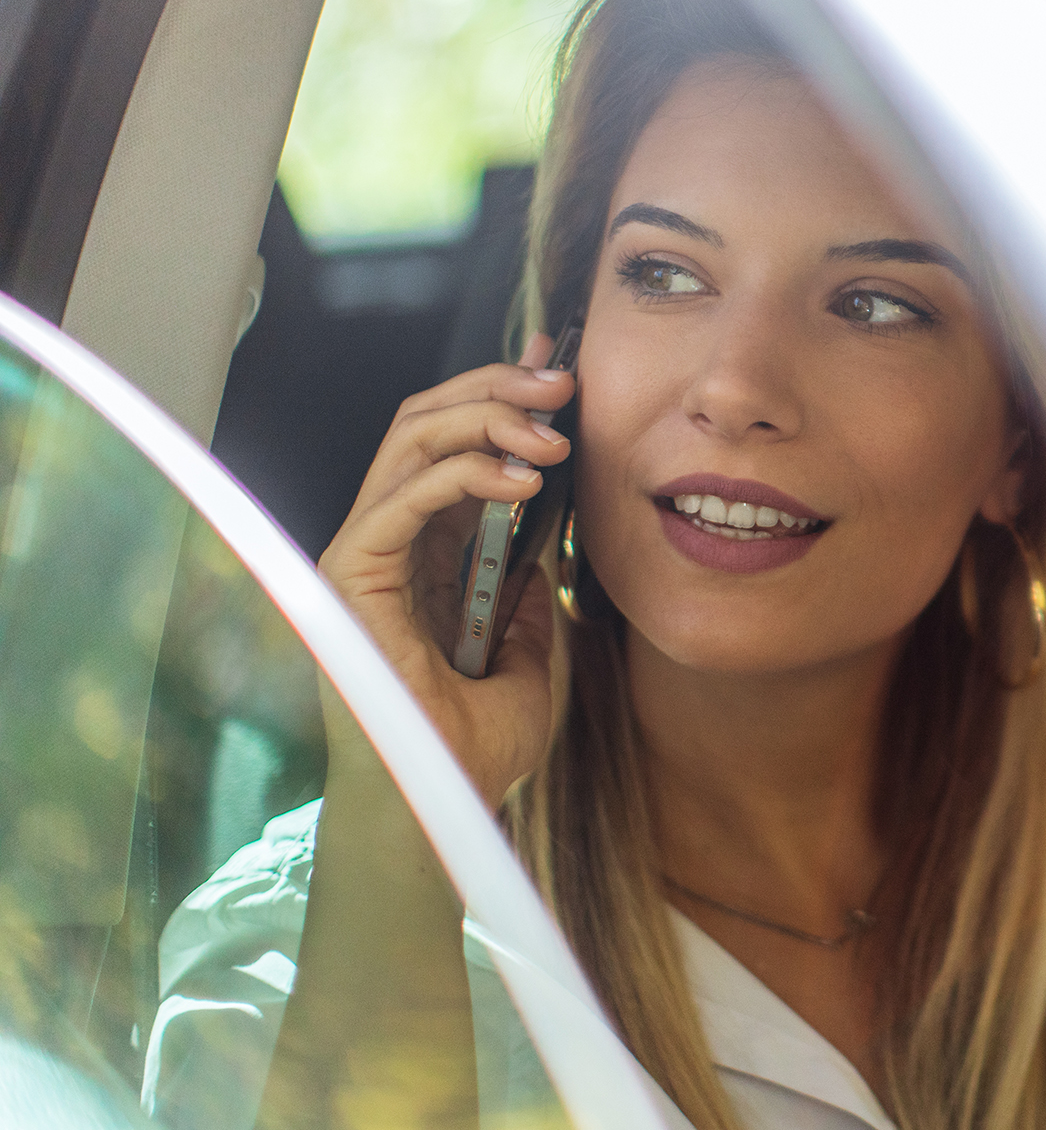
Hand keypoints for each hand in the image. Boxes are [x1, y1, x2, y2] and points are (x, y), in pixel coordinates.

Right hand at [319, 333, 574, 800]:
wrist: (446, 807)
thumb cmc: (479, 744)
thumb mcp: (532, 648)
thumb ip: (529, 587)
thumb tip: (549, 530)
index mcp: (421, 550)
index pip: (449, 441)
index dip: (499, 394)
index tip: (559, 372)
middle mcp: (384, 540)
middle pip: (424, 422)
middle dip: (496, 388)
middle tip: (563, 383)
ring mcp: (360, 555)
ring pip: (410, 441)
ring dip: (487, 420)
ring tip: (552, 434)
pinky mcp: (348, 577)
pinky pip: (402, 497)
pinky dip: (464, 474)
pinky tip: (522, 484)